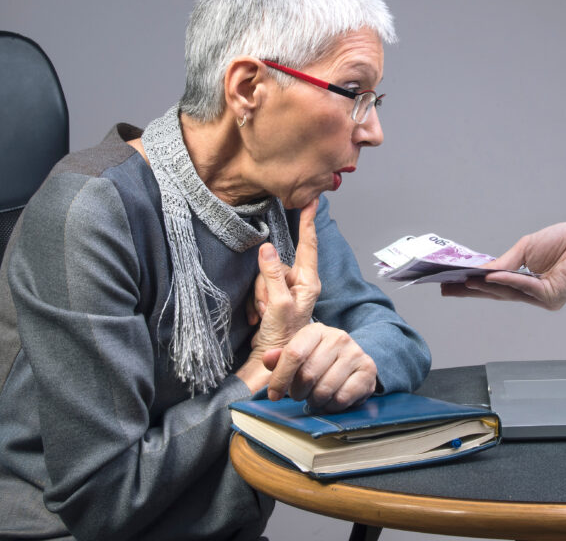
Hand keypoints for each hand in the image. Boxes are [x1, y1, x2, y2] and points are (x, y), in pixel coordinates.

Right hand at [236, 199, 320, 391]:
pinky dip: (254, 303)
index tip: (311, 201)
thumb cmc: (283, 338)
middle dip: (264, 284)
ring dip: (258, 297)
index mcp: (308, 282)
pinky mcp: (273, 300)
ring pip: (263, 276)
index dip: (307, 222)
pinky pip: (257, 289)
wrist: (273, 363)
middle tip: (265, 307)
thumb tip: (267, 248)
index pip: (307, 245)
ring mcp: (286, 292)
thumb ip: (272, 275)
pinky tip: (258, 318)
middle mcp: (299, 284)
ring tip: (263, 315)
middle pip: (275, 264)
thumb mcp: (277, 304)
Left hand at [261, 322, 377, 410]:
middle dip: (298, 392)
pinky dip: (332, 406)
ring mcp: (355, 352)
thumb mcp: (296, 354)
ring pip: (325, 389)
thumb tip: (268, 359)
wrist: (350, 361)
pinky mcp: (368, 370)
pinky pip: (342, 398)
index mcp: (316, 330)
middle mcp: (338, 337)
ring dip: (315, 401)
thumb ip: (279, 358)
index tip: (273, 395)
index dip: (280, 378)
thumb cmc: (317, 360)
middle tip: (299, 395)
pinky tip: (330, 400)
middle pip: (308, 374)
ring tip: (314, 397)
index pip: (294, 354)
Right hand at [441, 221, 565, 310]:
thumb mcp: (527, 247)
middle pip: (497, 293)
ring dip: (484, 287)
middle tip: (448, 289)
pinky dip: (506, 281)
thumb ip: (505, 261)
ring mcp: (542, 296)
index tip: (452, 282)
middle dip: (471, 290)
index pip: (496, 283)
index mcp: (528, 279)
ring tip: (463, 282)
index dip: (474, 283)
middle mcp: (534, 291)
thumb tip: (483, 271)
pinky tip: (490, 277)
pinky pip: (524, 287)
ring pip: (507, 293)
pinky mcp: (551, 296)